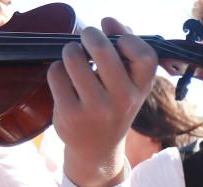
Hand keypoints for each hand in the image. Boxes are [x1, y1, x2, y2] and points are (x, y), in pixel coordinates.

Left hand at [48, 18, 156, 186]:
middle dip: (90, 35)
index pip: (145, 56)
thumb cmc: (113, 107)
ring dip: (70, 51)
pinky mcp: (71, 114)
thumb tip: (109, 21)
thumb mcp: (129, 86)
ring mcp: (96, 109)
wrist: (98, 149)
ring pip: (74, 57)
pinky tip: (64, 80)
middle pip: (103, 50)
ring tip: (73, 58)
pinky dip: (57, 70)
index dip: (128, 38)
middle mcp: (123, 100)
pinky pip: (56, 73)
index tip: (115, 36)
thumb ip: (126, 53)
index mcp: (140, 90)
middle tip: (86, 38)